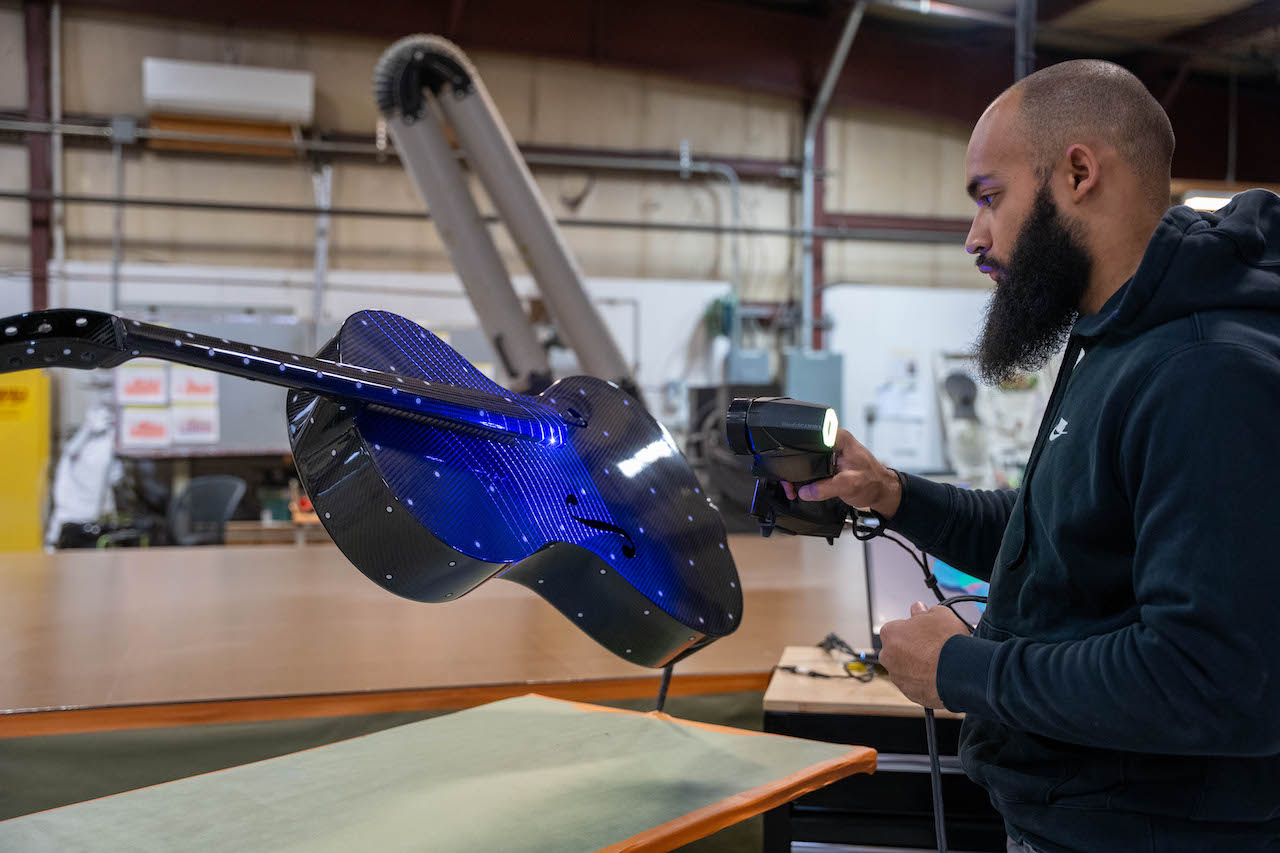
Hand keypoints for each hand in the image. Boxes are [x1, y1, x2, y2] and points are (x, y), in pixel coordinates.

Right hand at [781, 428, 902, 517]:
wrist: (881, 491)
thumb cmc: (872, 483)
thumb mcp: (848, 485)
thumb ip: (825, 488)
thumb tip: (805, 491)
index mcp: (838, 438)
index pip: (810, 439)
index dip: (797, 453)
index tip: (792, 469)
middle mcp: (833, 440)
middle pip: (804, 450)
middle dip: (794, 468)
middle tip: (791, 486)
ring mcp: (830, 450)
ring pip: (806, 459)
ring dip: (799, 474)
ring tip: (795, 489)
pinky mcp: (829, 460)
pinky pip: (811, 466)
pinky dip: (806, 478)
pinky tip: (803, 488)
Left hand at [878, 601, 969, 708]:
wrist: (960, 671)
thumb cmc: (948, 641)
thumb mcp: (939, 614)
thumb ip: (924, 611)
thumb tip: (919, 609)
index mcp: (890, 633)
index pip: (896, 629)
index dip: (912, 629)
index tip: (923, 632)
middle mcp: (888, 656)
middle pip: (897, 650)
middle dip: (910, 649)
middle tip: (931, 647)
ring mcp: (897, 677)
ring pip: (905, 669)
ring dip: (917, 666)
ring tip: (938, 663)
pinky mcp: (909, 693)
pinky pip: (915, 685)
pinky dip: (923, 681)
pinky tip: (938, 676)